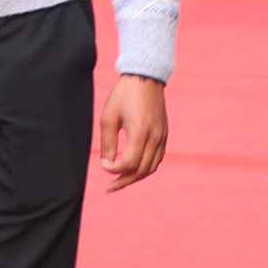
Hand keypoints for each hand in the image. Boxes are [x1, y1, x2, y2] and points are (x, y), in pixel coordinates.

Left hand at [95, 74, 168, 191]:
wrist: (145, 78)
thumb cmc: (123, 96)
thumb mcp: (108, 117)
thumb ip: (108, 143)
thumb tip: (107, 164)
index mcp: (140, 132)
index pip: (128, 163)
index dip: (113, 169)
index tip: (103, 164)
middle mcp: (155, 137)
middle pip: (141, 170)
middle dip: (124, 181)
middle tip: (109, 188)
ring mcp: (162, 137)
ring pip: (151, 167)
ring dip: (135, 177)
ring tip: (119, 182)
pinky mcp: (164, 135)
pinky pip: (156, 159)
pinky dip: (145, 168)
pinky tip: (132, 169)